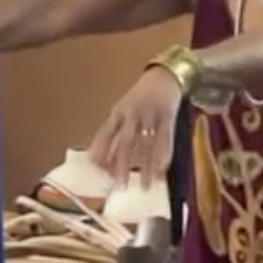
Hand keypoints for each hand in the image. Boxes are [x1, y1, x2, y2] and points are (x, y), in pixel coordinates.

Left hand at [89, 68, 187, 184]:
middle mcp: (133, 114)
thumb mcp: (123, 110)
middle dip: (121, 164)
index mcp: (118, 111)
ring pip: (147, 145)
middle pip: (126, 141)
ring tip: (144, 186)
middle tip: (118, 185)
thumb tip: (101, 159)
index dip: (100, 150)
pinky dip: (162, 159)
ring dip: (145, 167)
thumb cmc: (140, 97)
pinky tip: (160, 173)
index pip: (106, 133)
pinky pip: (165, 142)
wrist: (165, 76)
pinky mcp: (168, 119)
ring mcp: (151, 116)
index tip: (95, 168)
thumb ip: (114, 132)